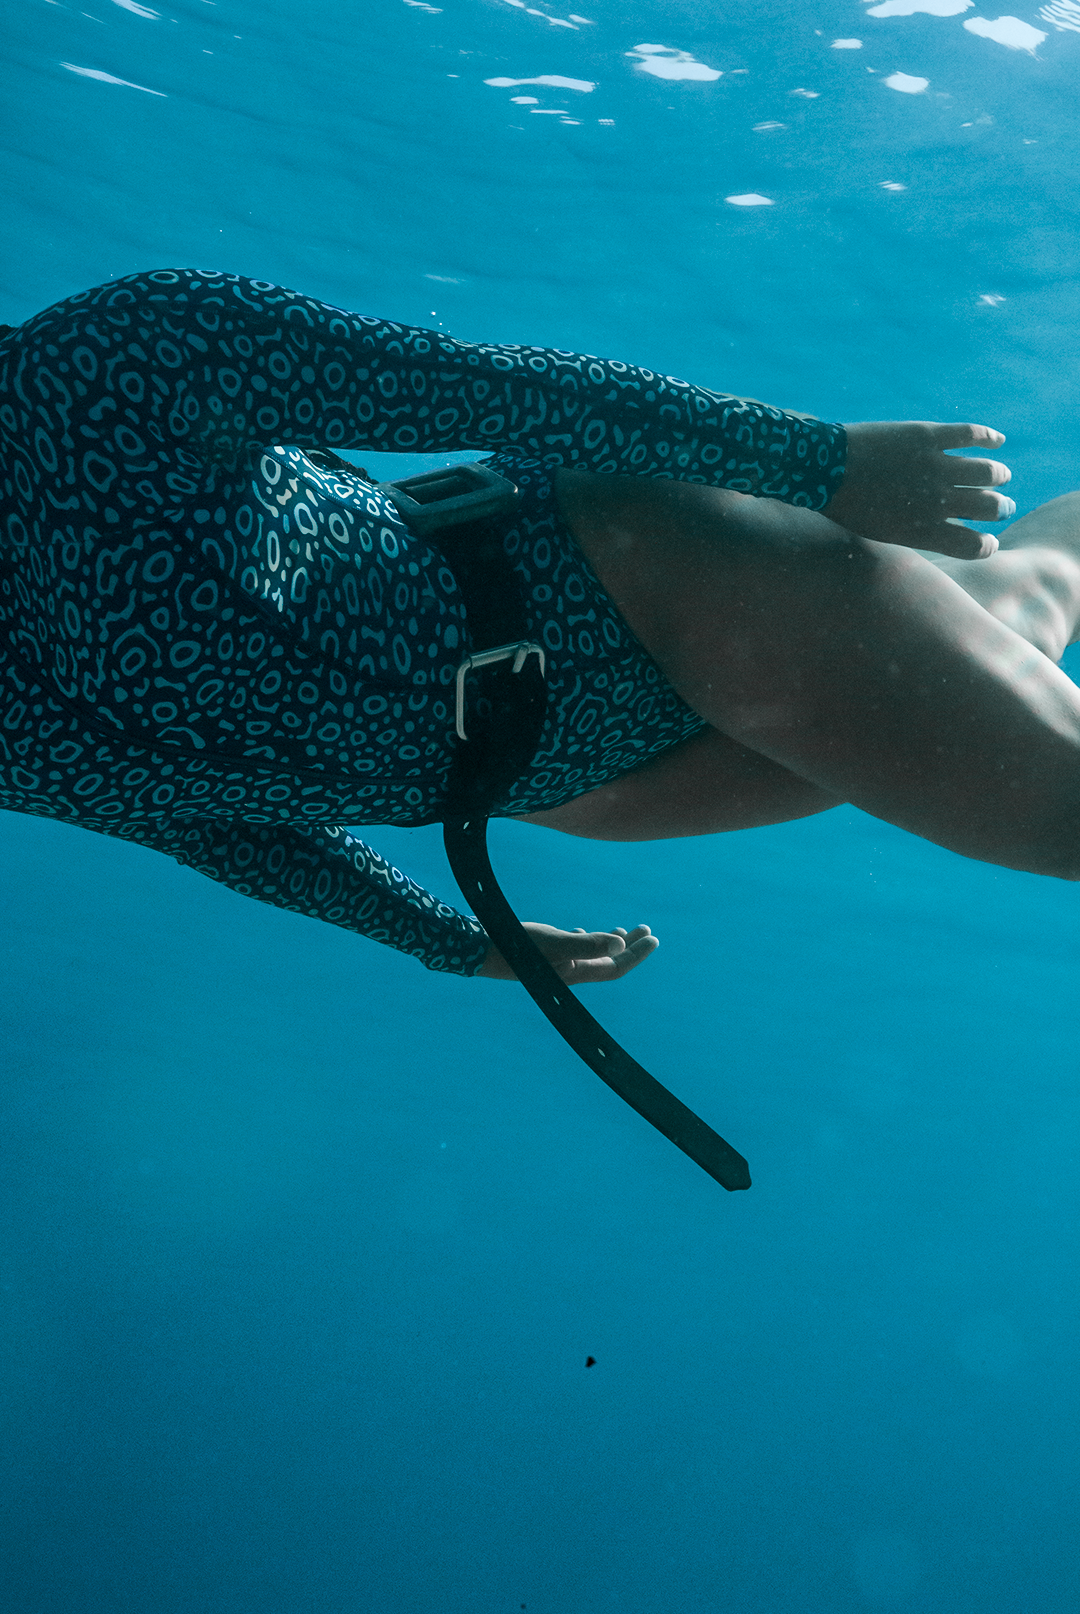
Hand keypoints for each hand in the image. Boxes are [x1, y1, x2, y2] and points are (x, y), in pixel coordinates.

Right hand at [476, 923, 657, 983]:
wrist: (479, 950)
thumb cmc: (517, 946)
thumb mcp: (555, 942)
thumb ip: (587, 943)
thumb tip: (621, 944)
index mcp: (576, 972)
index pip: (616, 966)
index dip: (637, 954)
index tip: (654, 938)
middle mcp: (569, 971)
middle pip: (608, 962)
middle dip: (630, 947)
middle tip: (647, 931)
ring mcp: (556, 963)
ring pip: (591, 955)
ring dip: (608, 942)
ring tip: (622, 930)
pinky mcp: (542, 954)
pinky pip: (572, 949)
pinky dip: (583, 939)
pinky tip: (580, 930)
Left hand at [823, 421, 1013, 558]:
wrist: (823, 469)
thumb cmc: (848, 507)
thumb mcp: (882, 533)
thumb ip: (916, 533)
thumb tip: (944, 530)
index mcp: (923, 531)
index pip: (974, 546)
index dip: (988, 546)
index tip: (990, 542)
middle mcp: (936, 502)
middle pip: (990, 508)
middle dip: (1001, 508)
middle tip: (1003, 507)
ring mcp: (935, 467)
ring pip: (987, 472)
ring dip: (999, 475)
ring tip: (1000, 476)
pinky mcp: (928, 436)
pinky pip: (971, 435)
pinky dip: (990, 438)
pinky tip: (997, 442)